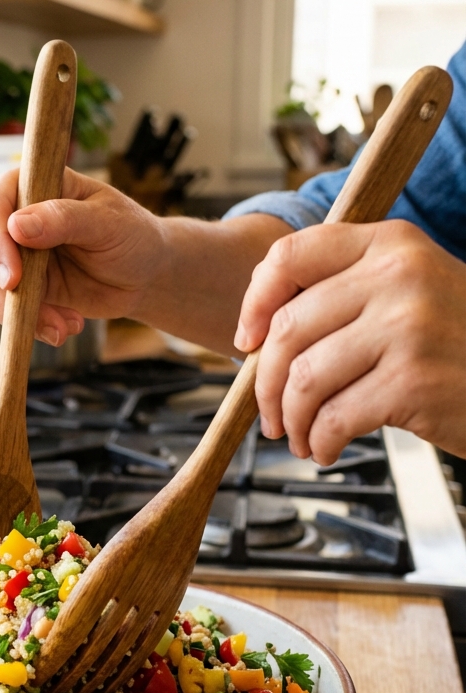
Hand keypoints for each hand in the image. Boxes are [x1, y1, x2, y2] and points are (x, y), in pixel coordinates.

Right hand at [0, 167, 164, 344]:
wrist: (144, 275)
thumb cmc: (131, 235)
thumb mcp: (107, 222)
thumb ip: (64, 220)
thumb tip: (17, 226)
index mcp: (33, 186)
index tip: (13, 277)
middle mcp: (16, 217)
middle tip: (28, 312)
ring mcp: (16, 254)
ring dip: (19, 312)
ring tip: (62, 327)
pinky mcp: (24, 286)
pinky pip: (10, 308)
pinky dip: (33, 324)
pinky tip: (66, 328)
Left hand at [236, 220, 465, 461]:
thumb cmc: (463, 347)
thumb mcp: (413, 293)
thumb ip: (348, 295)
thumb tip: (261, 336)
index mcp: (391, 244)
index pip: (291, 255)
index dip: (255, 301)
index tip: (247, 340)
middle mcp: (398, 276)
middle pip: (288, 329)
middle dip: (265, 383)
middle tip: (271, 414)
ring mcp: (407, 328)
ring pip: (304, 378)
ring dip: (292, 420)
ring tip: (302, 436)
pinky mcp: (413, 382)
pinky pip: (334, 417)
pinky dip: (320, 441)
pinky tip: (328, 448)